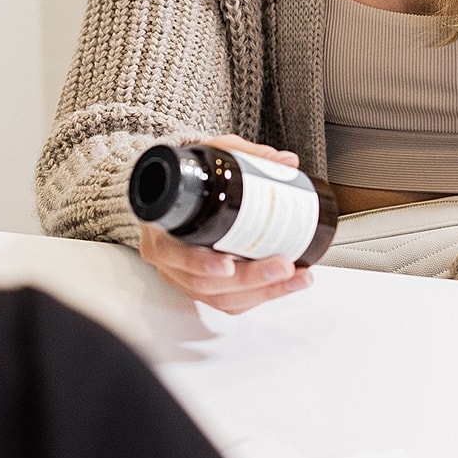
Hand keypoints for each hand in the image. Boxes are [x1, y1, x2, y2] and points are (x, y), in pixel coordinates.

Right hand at [137, 136, 314, 314]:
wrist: (182, 191)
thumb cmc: (191, 179)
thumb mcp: (214, 156)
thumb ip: (248, 155)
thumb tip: (287, 161)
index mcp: (162, 228)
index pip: (175, 253)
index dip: (201, 264)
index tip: (229, 265)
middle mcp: (169, 260)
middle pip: (205, 284)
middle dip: (249, 279)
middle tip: (282, 265)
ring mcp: (186, 278)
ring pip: (221, 298)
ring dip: (263, 291)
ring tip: (295, 276)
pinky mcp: (204, 288)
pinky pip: (231, 303)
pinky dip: (261, 296)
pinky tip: (286, 284)